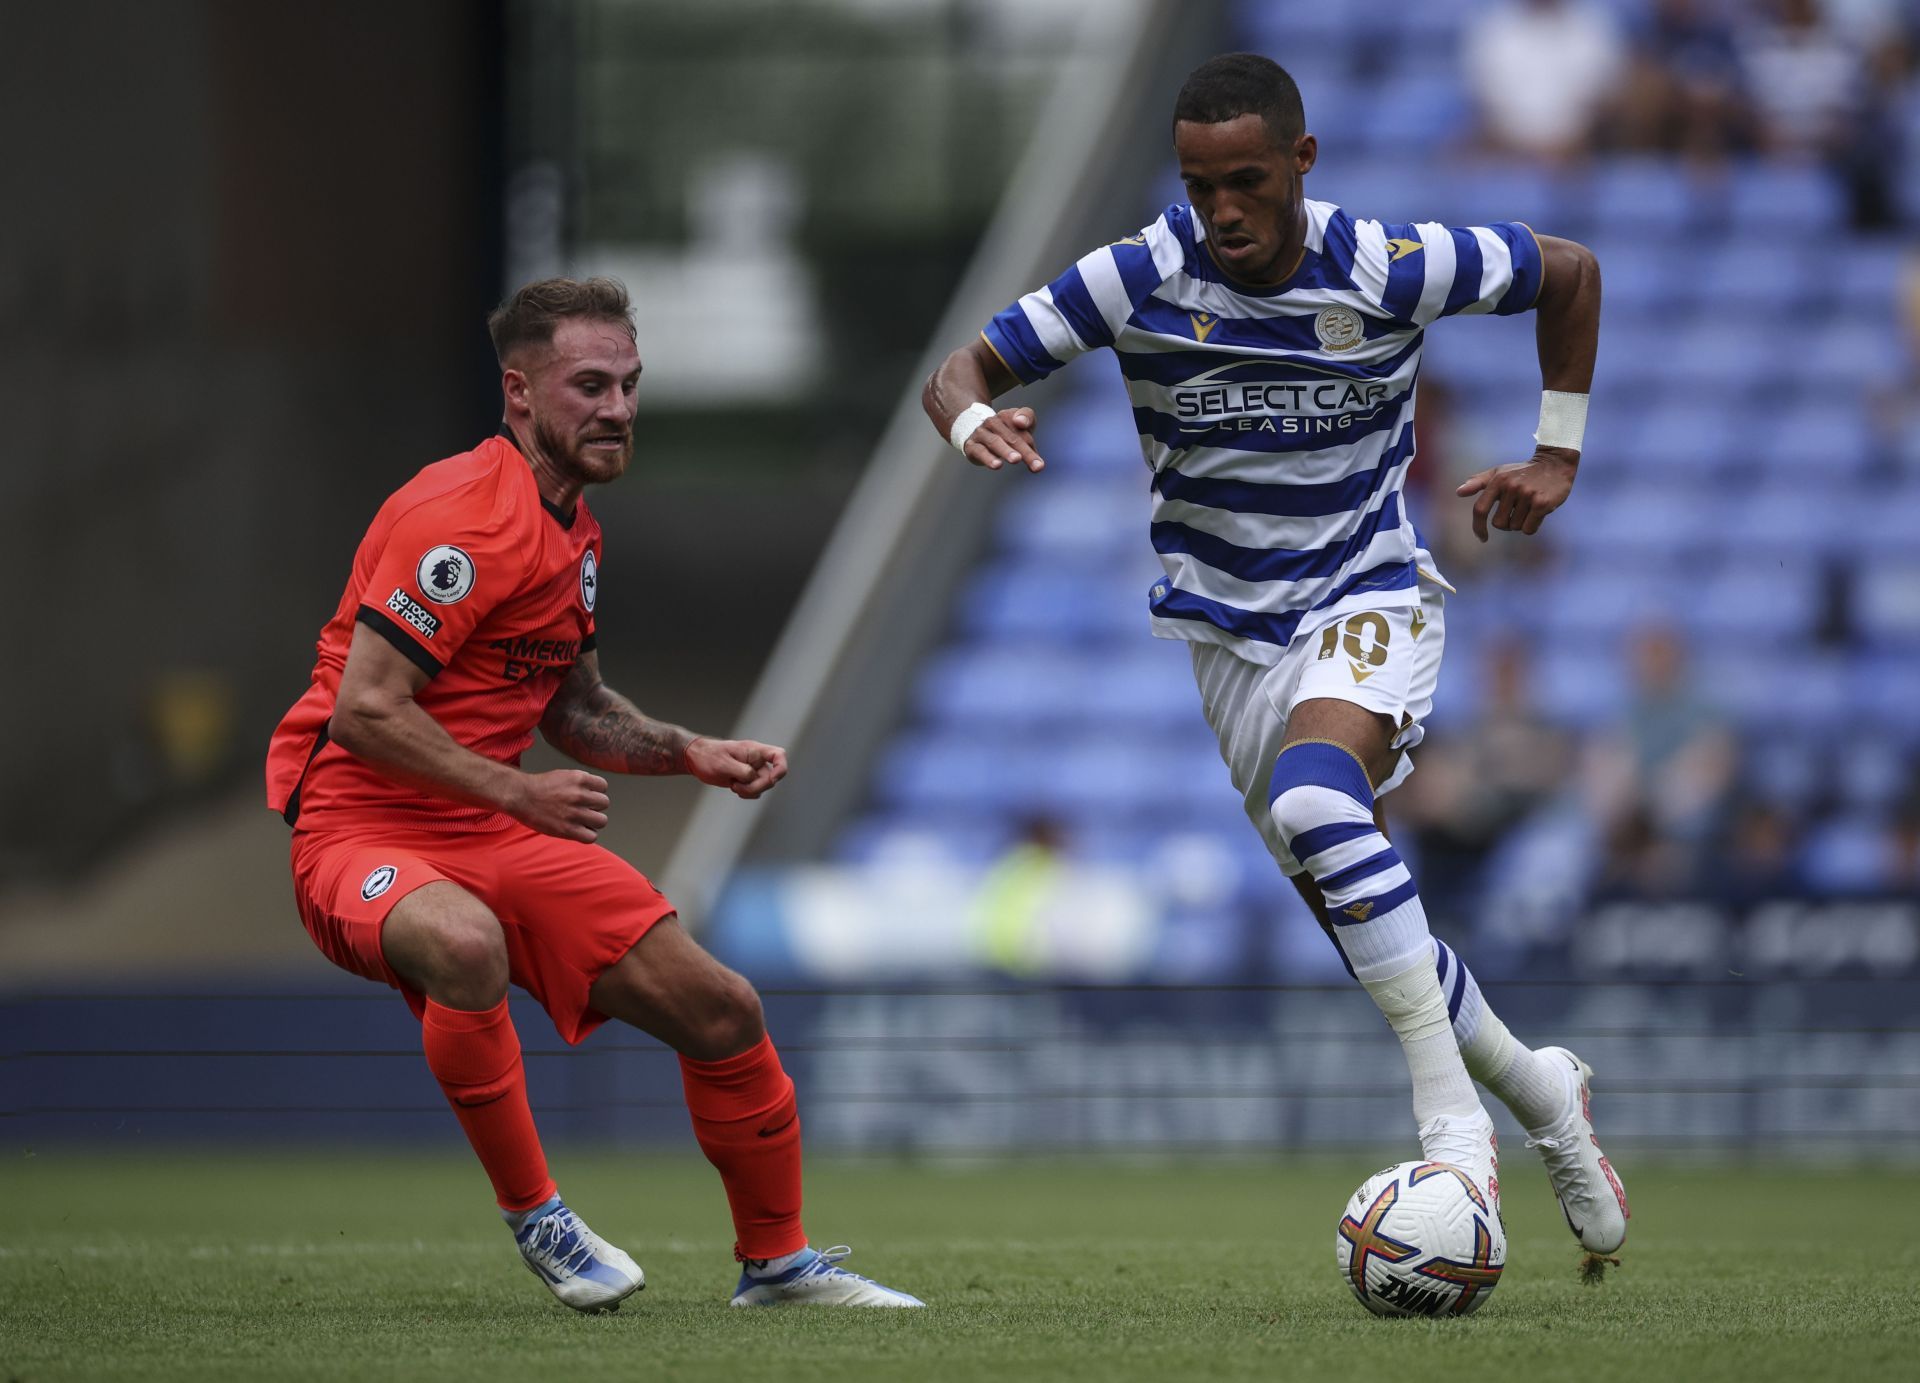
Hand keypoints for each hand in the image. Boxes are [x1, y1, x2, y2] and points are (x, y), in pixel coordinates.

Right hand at [509, 769, 610, 842]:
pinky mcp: (568, 829)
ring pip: (601, 821)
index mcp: (579, 778)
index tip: (587, 796)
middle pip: (604, 803)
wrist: (520, 796)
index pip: (603, 786)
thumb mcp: (564, 775)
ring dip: (593, 822)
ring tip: (581, 821)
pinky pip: (592, 837)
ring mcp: (574, 813)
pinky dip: (587, 835)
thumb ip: (582, 783)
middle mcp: (579, 794)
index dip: (596, 792)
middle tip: (582, 809)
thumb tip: (597, 792)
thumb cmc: (540, 787)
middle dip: (595, 807)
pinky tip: (578, 831)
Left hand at [686, 737, 788, 798]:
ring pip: (763, 786)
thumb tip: (753, 777)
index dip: (781, 768)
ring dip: (750, 791)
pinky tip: (734, 788)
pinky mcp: (747, 780)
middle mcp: (757, 760)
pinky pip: (755, 791)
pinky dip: (747, 794)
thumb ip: (742, 770)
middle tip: (737, 786)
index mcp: (754, 751)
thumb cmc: (708, 756)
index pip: (779, 755)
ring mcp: (753, 770)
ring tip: (733, 785)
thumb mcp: (723, 763)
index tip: (772, 779)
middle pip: (771, 777)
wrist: (696, 759)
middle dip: (756, 787)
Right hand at [960, 407, 1045, 472]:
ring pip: (995, 442)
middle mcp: (993, 422)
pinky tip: (997, 465)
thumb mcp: (1020, 424)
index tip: (1039, 464)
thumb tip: (1021, 422)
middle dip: (1025, 452)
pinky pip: (980, 451)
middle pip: (1012, 437)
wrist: (975, 431)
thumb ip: (1028, 419)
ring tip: (1016, 459)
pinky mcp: (972, 446)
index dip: (1031, 445)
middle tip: (1036, 466)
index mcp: (1007, 416)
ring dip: (1006, 451)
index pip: (1022, 429)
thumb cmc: (1005, 431)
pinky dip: (988, 458)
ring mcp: (981, 433)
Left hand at [1455, 447, 1577, 541]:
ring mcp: (1527, 495)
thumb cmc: (1522, 471)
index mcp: (1498, 480)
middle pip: (1499, 524)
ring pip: (1515, 527)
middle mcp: (1511, 487)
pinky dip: (1532, 526)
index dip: (1478, 527)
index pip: (1480, 509)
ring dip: (1521, 523)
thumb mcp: (1499, 472)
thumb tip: (1458, 492)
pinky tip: (1538, 512)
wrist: (1555, 464)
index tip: (1482, 538)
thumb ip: (1478, 482)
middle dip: (1507, 523)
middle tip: (1517, 510)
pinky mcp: (1542, 503)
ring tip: (1529, 507)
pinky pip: (1528, 529)